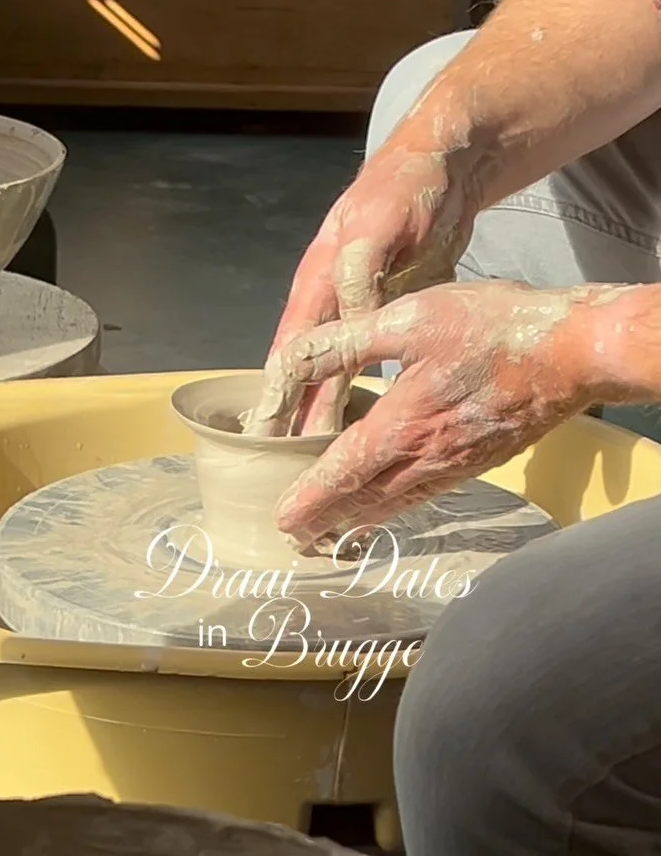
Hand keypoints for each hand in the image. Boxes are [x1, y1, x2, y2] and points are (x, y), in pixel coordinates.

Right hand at [247, 139, 477, 436]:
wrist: (446, 163)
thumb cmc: (405, 189)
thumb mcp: (378, 229)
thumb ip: (361, 276)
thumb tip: (349, 325)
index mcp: (320, 281)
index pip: (289, 351)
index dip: (276, 396)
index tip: (263, 439)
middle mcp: (331, 302)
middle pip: (305, 372)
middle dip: (292, 418)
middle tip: (282, 468)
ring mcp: (359, 310)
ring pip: (334, 374)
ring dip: (323, 413)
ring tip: (315, 460)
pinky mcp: (390, 314)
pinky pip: (366, 365)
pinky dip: (358, 396)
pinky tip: (362, 426)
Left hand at [270, 280, 616, 546]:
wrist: (571, 353)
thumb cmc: (494, 328)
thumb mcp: (411, 318)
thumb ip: (348, 342)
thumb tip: (295, 358)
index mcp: (401, 425)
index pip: (342, 473)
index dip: (310, 499)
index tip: (284, 520)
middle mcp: (424, 456)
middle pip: (364, 499)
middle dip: (327, 520)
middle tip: (295, 538)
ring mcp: (454, 464)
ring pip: (396, 502)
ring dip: (360, 520)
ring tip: (332, 533)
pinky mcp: (478, 461)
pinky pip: (425, 495)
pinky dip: (397, 509)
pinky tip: (391, 506)